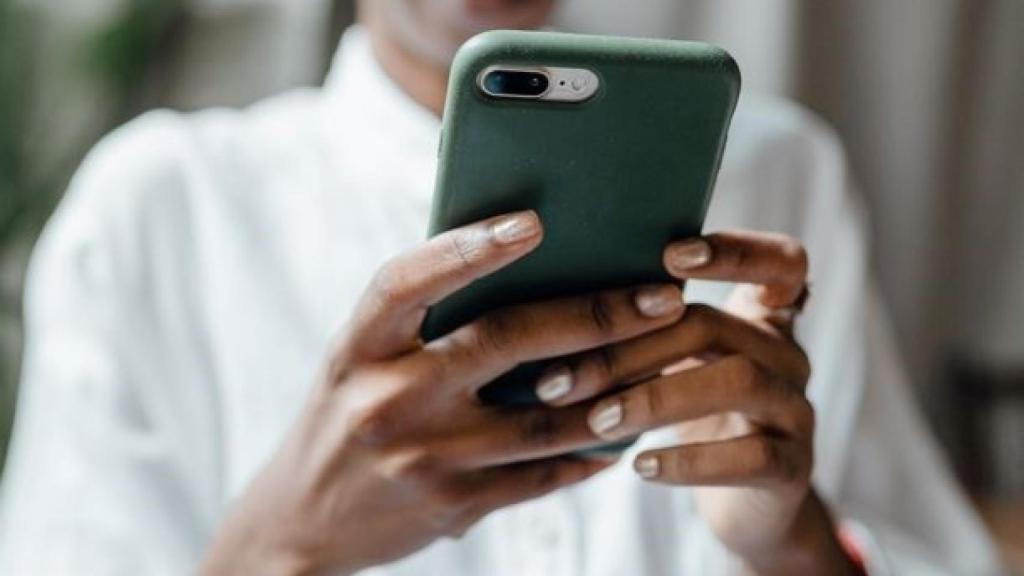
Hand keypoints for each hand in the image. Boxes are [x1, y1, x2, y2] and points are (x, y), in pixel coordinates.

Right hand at [200, 211, 686, 575]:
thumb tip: (523, 271)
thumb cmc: (344, 417)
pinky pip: (539, 476)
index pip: (408, 283)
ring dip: (614, 389)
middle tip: (662, 297)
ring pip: (543, 418)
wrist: (300, 522)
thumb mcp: (361, 362)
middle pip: (505, 342)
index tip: (534, 222)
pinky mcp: (452, 506)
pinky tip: (622, 435)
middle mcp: (388, 399)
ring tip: (665, 359)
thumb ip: (422, 323)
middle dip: (596, 316)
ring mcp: (422, 457)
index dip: (467, 248)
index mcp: (359, 348)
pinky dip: (587, 454)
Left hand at [532, 231, 856, 574]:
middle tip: (561, 379)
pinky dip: (690, 460)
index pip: (780, 261)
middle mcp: (787, 355)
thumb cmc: (692, 415)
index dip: (736, 251)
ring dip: (655, 398)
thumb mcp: (677, 362)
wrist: (744, 504)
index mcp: (762, 317)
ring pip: (739, 382)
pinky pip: (751, 457)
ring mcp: (797, 411)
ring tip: (598, 421)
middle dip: (630, 348)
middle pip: (715, 326)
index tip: (671, 255)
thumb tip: (552, 301)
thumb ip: (645, 325)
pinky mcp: (794, 468)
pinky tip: (641, 465)